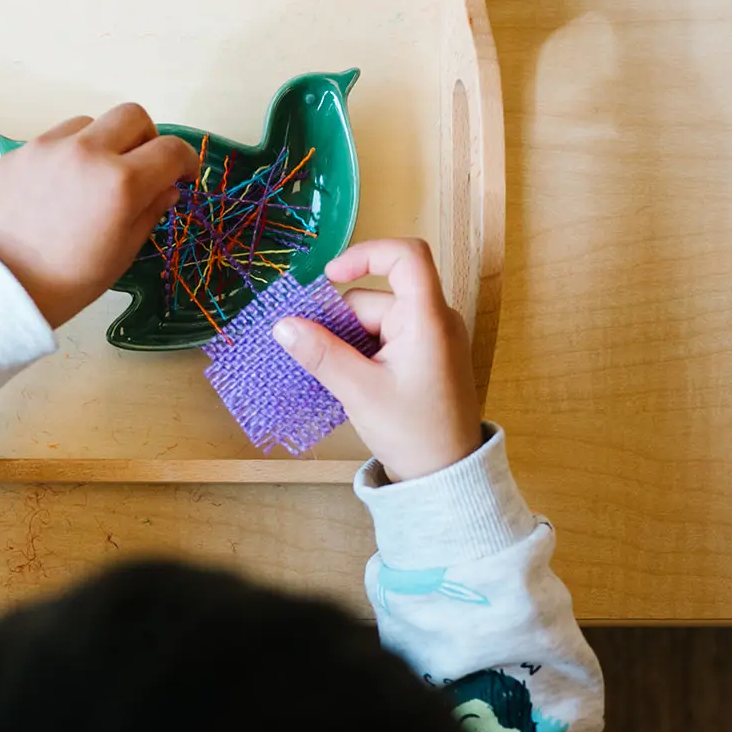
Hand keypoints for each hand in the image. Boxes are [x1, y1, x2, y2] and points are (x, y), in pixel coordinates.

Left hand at [0, 104, 199, 328]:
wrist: (3, 288)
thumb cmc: (71, 281)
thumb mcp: (124, 251)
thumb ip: (151, 210)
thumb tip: (167, 187)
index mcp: (121, 182)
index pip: (171, 149)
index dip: (185, 160)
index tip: (181, 174)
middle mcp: (86, 153)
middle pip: (132, 116)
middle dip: (145, 139)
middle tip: (138, 168)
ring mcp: (47, 148)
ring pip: (89, 124)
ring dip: (101, 144)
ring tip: (90, 179)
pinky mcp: (17, 153)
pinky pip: (52, 141)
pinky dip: (65, 156)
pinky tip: (55, 189)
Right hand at [272, 238, 481, 481]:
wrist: (448, 477)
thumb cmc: (414, 433)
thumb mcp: (359, 392)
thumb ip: (320, 354)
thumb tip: (283, 325)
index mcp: (427, 319)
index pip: (406, 256)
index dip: (366, 254)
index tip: (330, 276)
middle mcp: (434, 320)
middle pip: (376, 298)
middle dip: (341, 324)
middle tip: (319, 359)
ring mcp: (432, 339)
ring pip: (375, 321)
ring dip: (350, 343)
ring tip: (343, 382)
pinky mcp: (426, 357)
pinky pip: (385, 339)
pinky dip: (363, 353)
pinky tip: (354, 383)